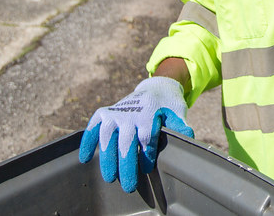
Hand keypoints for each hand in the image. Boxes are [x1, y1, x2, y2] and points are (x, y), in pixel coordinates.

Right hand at [78, 76, 193, 192]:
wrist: (157, 87)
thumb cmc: (168, 106)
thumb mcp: (178, 113)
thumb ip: (180, 126)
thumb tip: (189, 137)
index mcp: (149, 112)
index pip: (146, 136)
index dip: (146, 154)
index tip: (146, 168)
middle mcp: (130, 112)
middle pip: (126, 141)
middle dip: (126, 165)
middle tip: (129, 186)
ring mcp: (116, 112)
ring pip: (107, 137)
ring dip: (107, 158)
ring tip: (110, 177)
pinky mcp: (105, 113)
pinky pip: (93, 128)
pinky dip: (86, 142)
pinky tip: (84, 158)